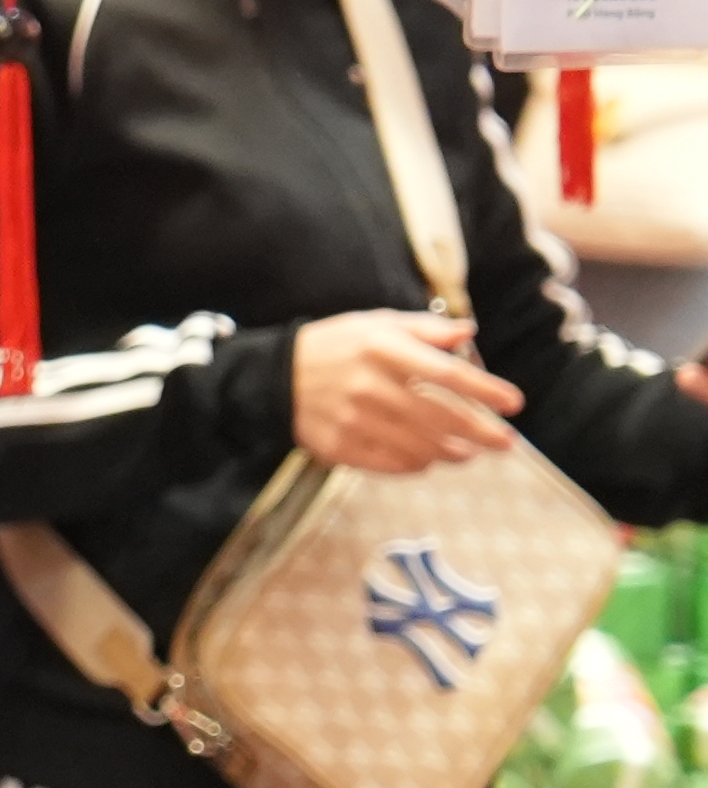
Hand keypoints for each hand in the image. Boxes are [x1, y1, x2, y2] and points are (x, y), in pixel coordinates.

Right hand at [292, 309, 519, 474]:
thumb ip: (424, 328)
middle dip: (482, 432)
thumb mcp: (375, 324)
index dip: (486, 390)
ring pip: (421, 447)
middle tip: (506, 442)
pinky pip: (393, 464)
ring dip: (453, 452)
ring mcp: (354, 420)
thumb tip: (468, 333)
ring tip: (468, 452)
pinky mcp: (341, 447)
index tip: (515, 403)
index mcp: (382, 349)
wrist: (272, 377)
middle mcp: (370, 386)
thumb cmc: (335, 346)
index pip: (447, 373)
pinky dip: (418, 464)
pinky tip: (427, 458)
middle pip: (441, 417)